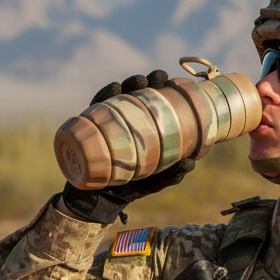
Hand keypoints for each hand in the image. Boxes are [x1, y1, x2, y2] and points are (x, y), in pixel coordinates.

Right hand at [60, 70, 195, 224]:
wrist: (97, 203)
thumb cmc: (128, 189)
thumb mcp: (154, 182)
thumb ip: (171, 174)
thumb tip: (192, 162)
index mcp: (140, 130)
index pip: (151, 106)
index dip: (162, 91)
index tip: (172, 82)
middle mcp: (123, 122)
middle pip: (135, 96)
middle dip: (146, 82)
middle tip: (158, 77)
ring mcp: (105, 123)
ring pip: (116, 97)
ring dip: (127, 84)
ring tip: (139, 80)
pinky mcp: (87, 128)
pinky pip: (95, 108)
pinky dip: (104, 96)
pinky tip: (114, 89)